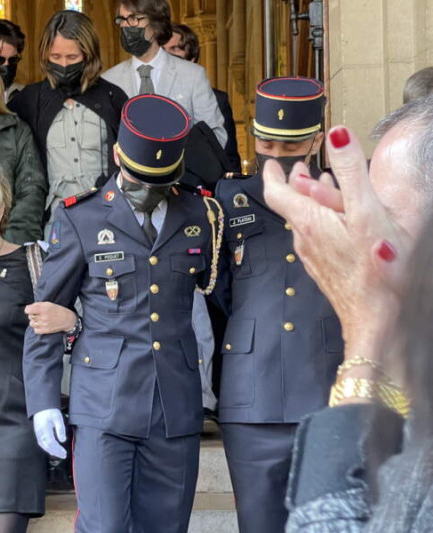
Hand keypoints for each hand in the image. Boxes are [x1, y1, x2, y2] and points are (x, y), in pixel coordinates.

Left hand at [25, 302, 76, 334]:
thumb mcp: (48, 304)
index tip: (31, 310)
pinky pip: (35, 330)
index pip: (28, 310)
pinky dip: (37, 328)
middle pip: (30, 317)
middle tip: (38, 314)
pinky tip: (41, 325)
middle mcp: (43, 317)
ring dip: (34, 322)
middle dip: (33, 315)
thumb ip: (37, 305)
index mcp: (43, 309)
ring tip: (40, 320)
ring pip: (31, 324)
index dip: (28, 310)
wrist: (66, 319)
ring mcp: (44, 324)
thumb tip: (28, 308)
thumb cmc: (57, 310)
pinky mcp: (45, 330)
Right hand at [33, 408, 66, 458]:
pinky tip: (52, 450)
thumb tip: (63, 440)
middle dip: (56, 452)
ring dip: (52, 451)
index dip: (58, 449)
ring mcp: (38, 433)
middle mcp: (40, 433)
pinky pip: (42, 443)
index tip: (64, 452)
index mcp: (45, 429)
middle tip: (64, 455)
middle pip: (47, 446)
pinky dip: (47, 448)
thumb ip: (60, 429)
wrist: (41, 407)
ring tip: (59, 454)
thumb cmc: (50, 411)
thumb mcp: (58, 418)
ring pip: (44, 446)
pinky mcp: (38, 433)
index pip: (51, 442)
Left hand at [263, 126, 410, 374]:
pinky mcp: (327, 271)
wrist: (377, 319)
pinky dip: (326, 220)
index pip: (276, 192)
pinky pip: (320, 238)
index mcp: (308, 220)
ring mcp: (314, 257)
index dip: (273, 174)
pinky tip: (343, 221)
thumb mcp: (367, 211)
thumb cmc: (376, 265)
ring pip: (308, 222)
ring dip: (313, 201)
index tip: (274, 161)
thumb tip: (337, 132)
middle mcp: (304, 239)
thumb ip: (351, 171)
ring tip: (326, 185)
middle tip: (302, 166)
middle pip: (293, 205)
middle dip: (297, 183)